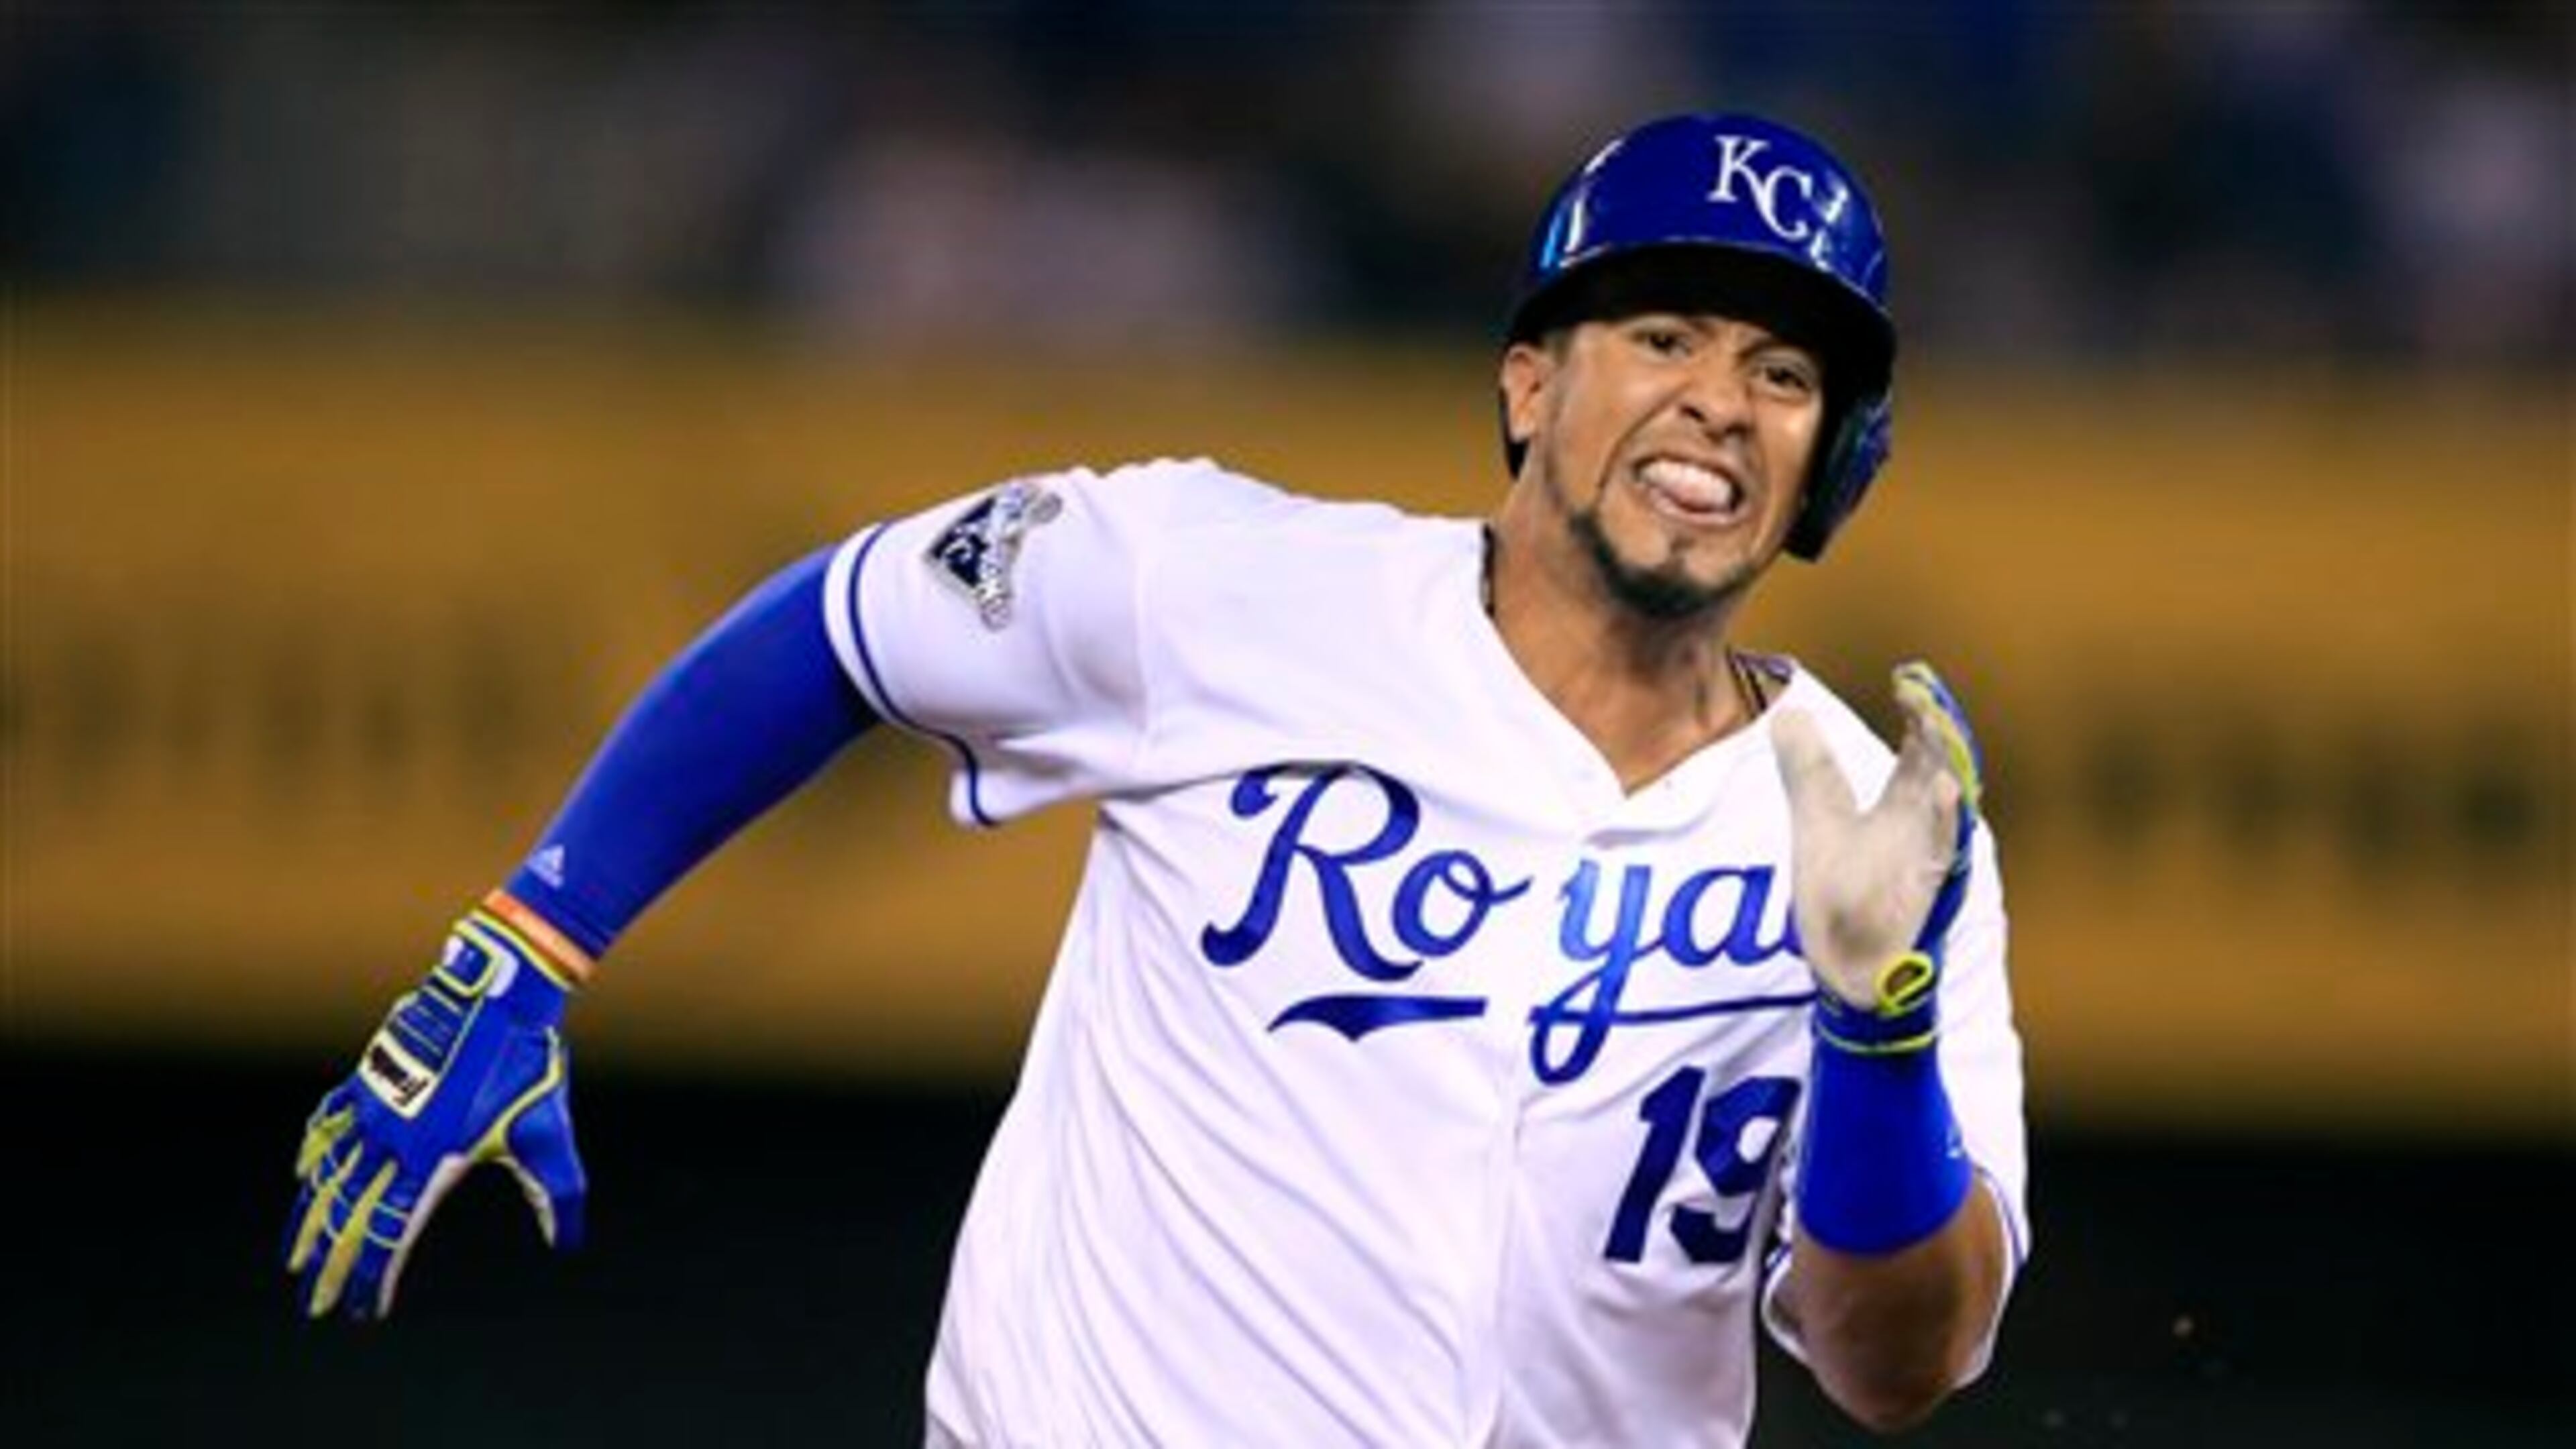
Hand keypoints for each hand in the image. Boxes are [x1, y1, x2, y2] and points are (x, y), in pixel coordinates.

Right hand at [286, 901, 586, 1319]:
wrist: (499, 991)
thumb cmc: (527, 1063)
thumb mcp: (549, 1133)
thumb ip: (557, 1194)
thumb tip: (564, 1245)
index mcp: (432, 1159)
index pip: (392, 1234)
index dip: (375, 1277)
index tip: (363, 1311)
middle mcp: (393, 1139)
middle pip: (348, 1216)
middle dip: (329, 1265)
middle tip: (312, 1304)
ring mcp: (375, 1104)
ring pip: (328, 1174)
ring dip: (309, 1220)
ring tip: (293, 1257)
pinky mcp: (370, 1075)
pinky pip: (329, 1121)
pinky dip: (312, 1151)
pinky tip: (302, 1173)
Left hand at [1770, 662, 1983, 1040]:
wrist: (1849, 968)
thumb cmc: (1845, 896)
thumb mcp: (1819, 819)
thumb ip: (1809, 768)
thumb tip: (1790, 712)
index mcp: (1904, 806)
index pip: (1919, 747)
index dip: (1916, 710)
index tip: (1907, 674)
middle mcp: (1924, 827)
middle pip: (1939, 766)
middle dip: (1935, 728)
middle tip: (1923, 688)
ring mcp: (1930, 859)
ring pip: (1950, 805)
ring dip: (1948, 765)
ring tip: (1939, 726)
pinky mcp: (1929, 893)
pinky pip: (1947, 854)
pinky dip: (1948, 823)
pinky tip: (1947, 791)